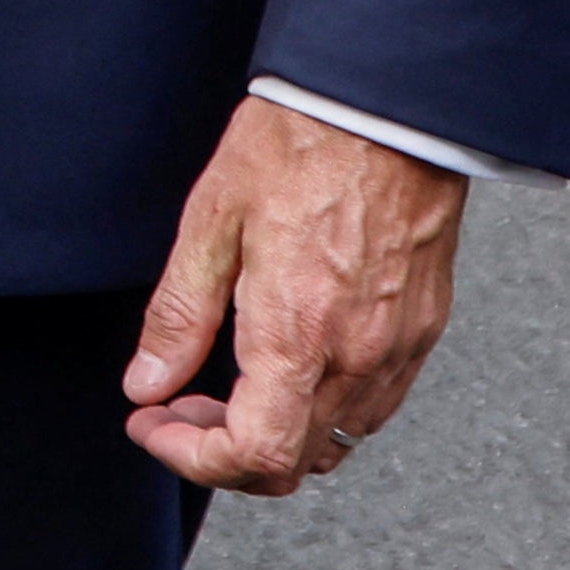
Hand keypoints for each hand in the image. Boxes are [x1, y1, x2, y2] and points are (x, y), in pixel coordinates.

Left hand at [123, 97, 465, 495]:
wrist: (386, 107)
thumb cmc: (299, 146)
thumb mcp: (212, 221)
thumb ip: (179, 315)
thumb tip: (146, 384)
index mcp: (298, 332)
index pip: (255, 454)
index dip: (193, 459)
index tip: (153, 426)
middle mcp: (358, 355)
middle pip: (294, 463)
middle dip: (225, 452)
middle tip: (178, 407)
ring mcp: (399, 348)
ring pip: (335, 441)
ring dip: (276, 432)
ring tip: (227, 384)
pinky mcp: (424, 330)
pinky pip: (372, 404)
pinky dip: (321, 407)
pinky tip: (287, 361)